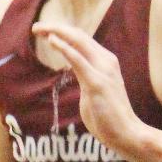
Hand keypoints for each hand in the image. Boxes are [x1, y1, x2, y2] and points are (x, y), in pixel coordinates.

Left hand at [32, 21, 144, 156]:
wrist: (126, 133)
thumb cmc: (108, 117)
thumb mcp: (92, 91)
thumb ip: (84, 77)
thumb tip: (75, 71)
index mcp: (105, 62)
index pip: (82, 40)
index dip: (63, 33)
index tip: (45, 32)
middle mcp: (106, 61)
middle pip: (78, 36)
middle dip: (56, 28)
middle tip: (36, 27)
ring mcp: (103, 70)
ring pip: (78, 42)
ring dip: (57, 33)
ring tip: (38, 29)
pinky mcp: (97, 82)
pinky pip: (78, 59)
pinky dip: (64, 47)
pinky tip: (52, 40)